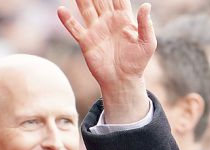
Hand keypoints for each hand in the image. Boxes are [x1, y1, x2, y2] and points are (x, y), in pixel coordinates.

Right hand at [58, 0, 154, 122]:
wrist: (123, 81)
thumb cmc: (138, 62)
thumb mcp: (148, 43)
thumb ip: (146, 25)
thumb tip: (147, 5)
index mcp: (123, 19)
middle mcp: (108, 21)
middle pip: (100, 0)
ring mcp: (96, 30)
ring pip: (86, 9)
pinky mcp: (86, 42)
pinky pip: (74, 28)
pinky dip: (67, 20)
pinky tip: (61, 10)